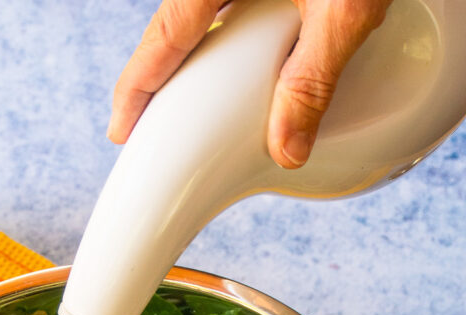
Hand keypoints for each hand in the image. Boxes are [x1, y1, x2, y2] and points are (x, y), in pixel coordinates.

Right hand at [107, 0, 390, 168]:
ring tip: (187, 86)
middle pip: (174, 19)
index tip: (121, 126)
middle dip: (157, 70)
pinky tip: (236, 39)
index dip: (139, 86)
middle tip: (144, 116)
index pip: (165, 36)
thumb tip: (287, 150)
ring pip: (199, 3)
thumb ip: (313, 76)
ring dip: (189, 45)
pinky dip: (220, 20)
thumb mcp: (344, 4)